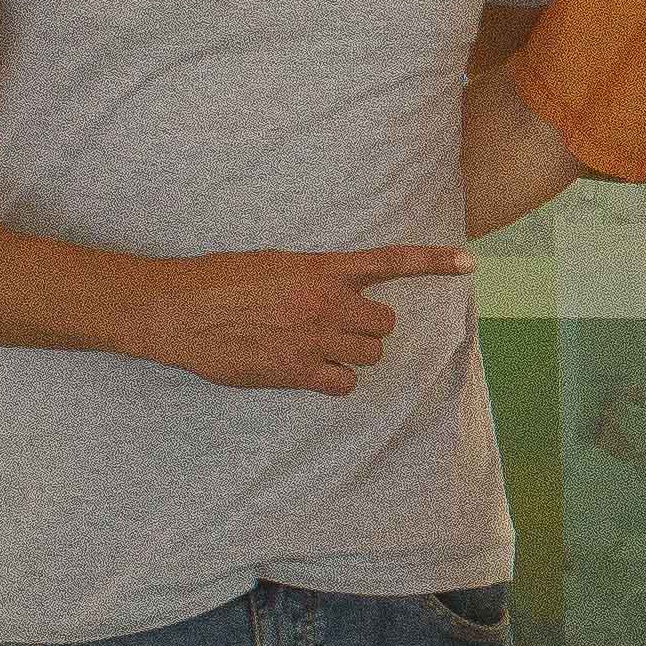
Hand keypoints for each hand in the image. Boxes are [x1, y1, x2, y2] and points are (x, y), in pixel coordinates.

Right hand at [123, 246, 473, 396]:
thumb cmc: (216, 282)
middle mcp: (326, 301)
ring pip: (369, 356)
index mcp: (321, 268)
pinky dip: (334, 383)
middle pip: (384, 324)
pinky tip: (309, 373)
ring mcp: (314, 337)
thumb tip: (333, 293)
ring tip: (315, 349)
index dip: (435, 262)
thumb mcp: (272, 264)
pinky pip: (344, 384)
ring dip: (351, 356)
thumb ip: (311, 278)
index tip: (471, 262)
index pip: (392, 260)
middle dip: (366, 329)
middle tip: (332, 329)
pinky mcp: (296, 370)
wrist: (175, 308)